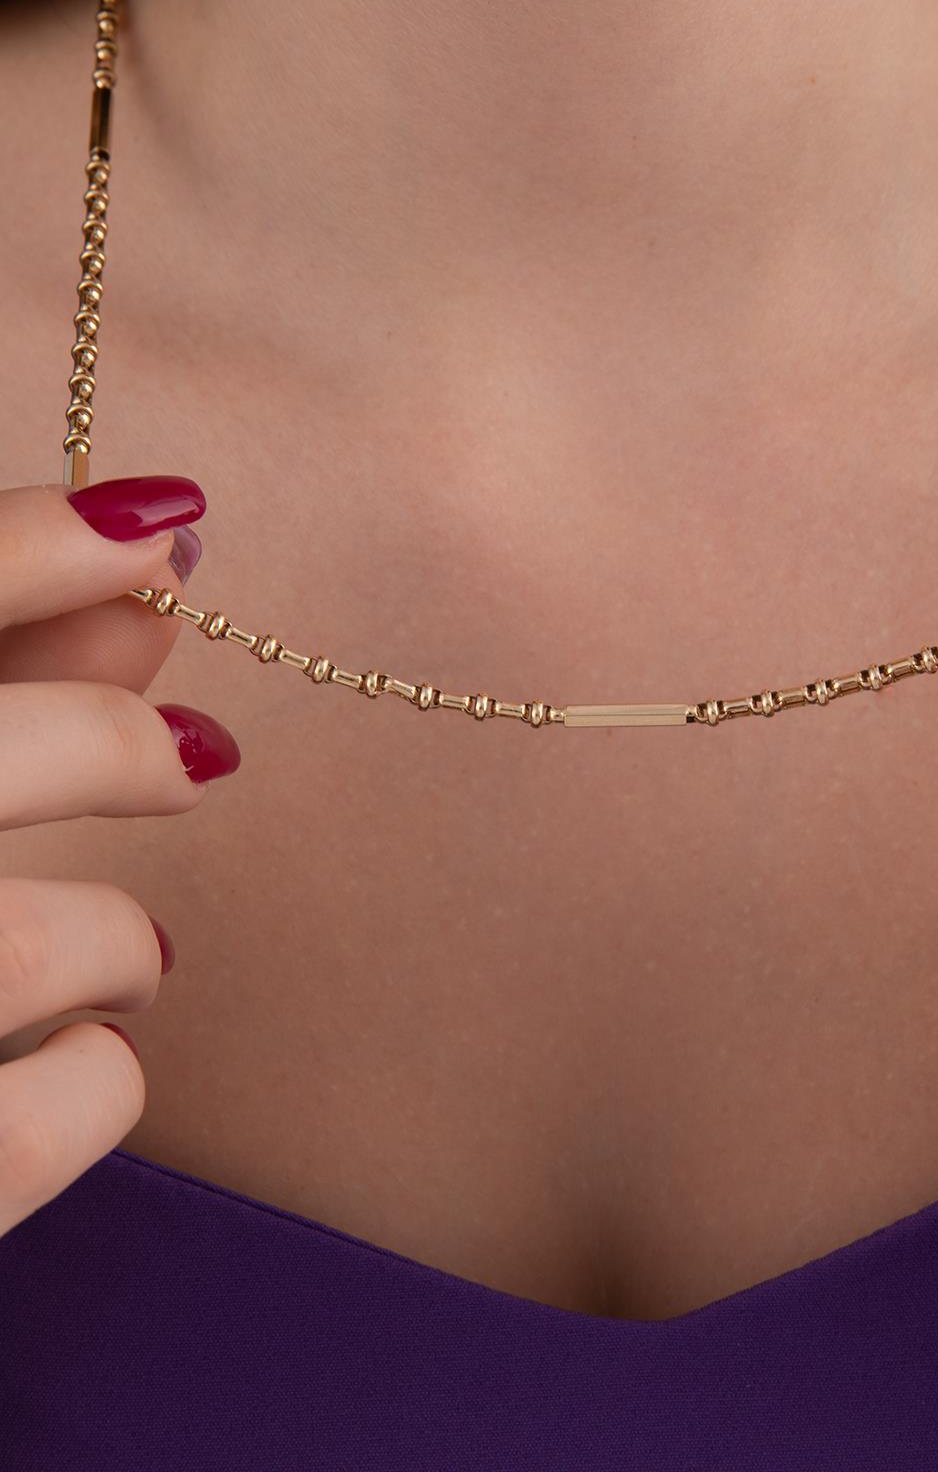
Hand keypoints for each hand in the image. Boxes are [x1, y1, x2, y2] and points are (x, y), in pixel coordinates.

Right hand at [0, 476, 237, 1242]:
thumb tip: (146, 598)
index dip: (37, 541)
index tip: (159, 525)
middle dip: (105, 741)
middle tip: (192, 760)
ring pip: (23, 950)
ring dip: (117, 936)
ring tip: (140, 950)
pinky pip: (23, 1136)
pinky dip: (97, 1086)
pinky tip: (94, 1056)